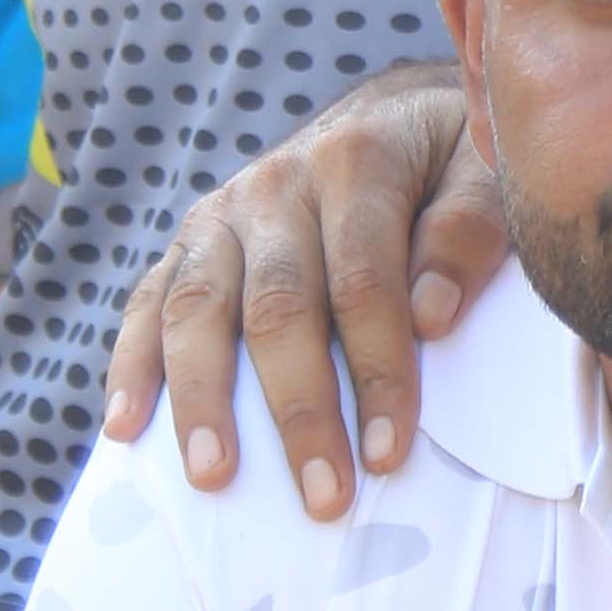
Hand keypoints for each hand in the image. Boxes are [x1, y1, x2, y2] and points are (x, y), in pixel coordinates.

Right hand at [97, 66, 493, 515]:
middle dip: (299, 409)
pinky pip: (149, 302)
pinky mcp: (191, 242)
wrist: (395, 114)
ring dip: (203, 400)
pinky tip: (126, 430)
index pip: (362, 282)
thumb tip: (432, 315)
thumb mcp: (485, 170)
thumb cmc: (452, 164)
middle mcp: (277, 185)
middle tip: (322, 496)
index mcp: (355, 161)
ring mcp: (223, 215)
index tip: (389, 453)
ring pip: (198, 308)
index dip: (375, 371)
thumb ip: (470, 230)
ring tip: (214, 476)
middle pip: (277, 307)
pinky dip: (132, 365)